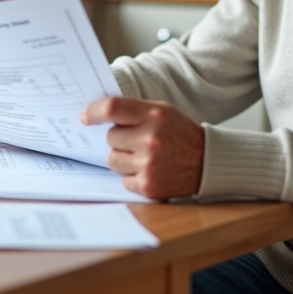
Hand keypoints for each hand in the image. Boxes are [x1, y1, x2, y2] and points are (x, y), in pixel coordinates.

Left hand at [81, 97, 204, 199]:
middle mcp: (151, 139)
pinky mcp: (148, 185)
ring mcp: (149, 164)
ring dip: (122, 158)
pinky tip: (148, 170)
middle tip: (135, 140)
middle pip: (110, 137)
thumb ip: (134, 110)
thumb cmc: (180, 133)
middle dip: (118, 139)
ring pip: (112, 160)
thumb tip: (98, 113)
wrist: (207, 162)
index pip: (113, 108)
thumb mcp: (162, 111)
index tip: (85, 117)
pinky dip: (131, 176)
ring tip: (142, 156)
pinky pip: (122, 179)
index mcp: (154, 115)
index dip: (94, 111)